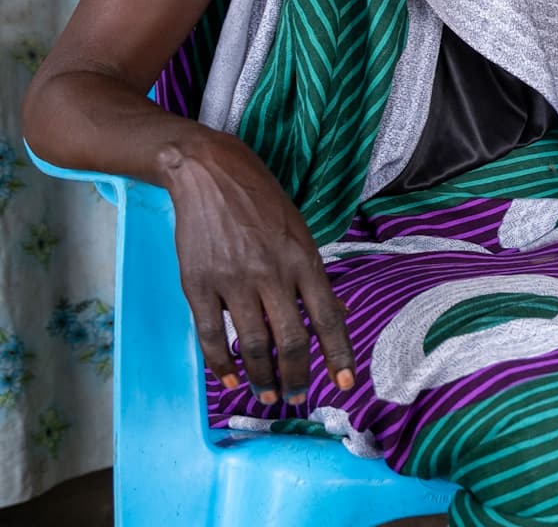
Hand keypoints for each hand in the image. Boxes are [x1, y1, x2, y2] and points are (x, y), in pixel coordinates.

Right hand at [162, 130, 353, 403]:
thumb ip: (312, 275)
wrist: (210, 174)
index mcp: (303, 259)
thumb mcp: (300, 232)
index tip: (345, 383)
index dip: (337, 354)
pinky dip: (222, 363)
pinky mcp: (198, 284)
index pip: (327, 317)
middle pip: (290, 339)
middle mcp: (271, 273)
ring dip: (262, 376)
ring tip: (268, 394)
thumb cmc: (262, 203)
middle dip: (296, 375)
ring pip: (253, 343)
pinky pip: (210, 335)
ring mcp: (232, 280)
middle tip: (297, 397)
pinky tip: (230, 379)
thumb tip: (335, 316)